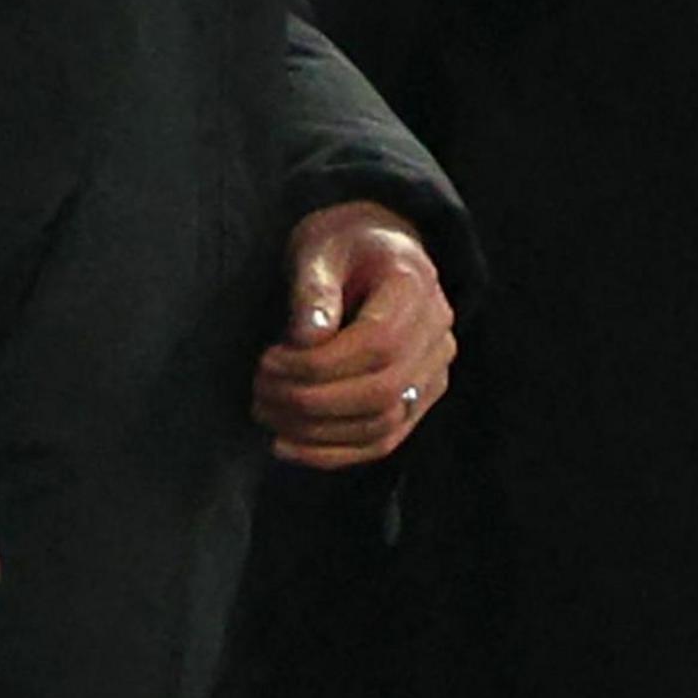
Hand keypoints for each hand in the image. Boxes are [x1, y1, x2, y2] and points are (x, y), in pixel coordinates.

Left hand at [253, 199, 456, 468]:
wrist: (376, 252)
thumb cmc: (342, 245)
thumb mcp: (319, 248)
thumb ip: (313, 290)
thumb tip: (305, 340)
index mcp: (415, 286)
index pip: (377, 344)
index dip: (319, 365)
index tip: (268, 361)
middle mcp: (437, 332)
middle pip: (382, 391)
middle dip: (311, 402)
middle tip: (260, 392)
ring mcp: (434, 370)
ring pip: (383, 425)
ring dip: (317, 432)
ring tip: (267, 414)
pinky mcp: (419, 398)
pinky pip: (383, 440)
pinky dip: (334, 452)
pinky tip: (288, 445)